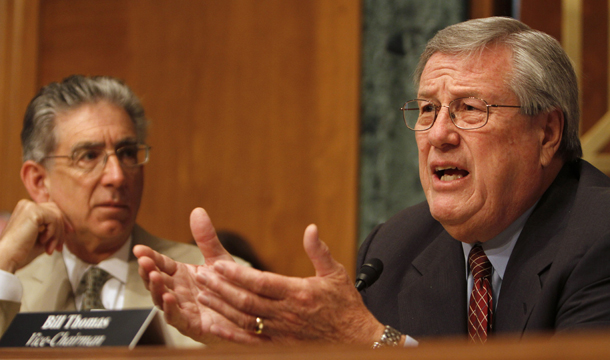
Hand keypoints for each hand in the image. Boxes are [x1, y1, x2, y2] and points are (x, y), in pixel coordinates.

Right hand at [0, 200, 71, 272]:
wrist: (6, 258)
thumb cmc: (20, 252)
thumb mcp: (41, 238)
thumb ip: (51, 230)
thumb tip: (67, 229)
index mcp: (26, 209)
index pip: (51, 210)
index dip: (62, 222)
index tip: (68, 234)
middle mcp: (27, 204)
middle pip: (56, 211)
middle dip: (62, 229)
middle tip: (60, 246)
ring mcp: (30, 206)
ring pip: (57, 216)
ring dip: (57, 235)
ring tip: (50, 248)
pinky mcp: (33, 212)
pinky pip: (54, 220)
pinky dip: (52, 233)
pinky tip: (43, 242)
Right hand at [134, 207, 266, 343]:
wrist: (248, 312)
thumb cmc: (230, 287)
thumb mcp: (218, 258)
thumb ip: (206, 238)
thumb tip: (197, 210)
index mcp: (181, 275)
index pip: (161, 264)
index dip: (150, 257)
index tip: (139, 248)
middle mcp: (179, 292)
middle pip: (157, 281)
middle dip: (147, 271)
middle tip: (143, 261)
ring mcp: (183, 309)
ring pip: (162, 300)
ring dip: (155, 289)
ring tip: (153, 276)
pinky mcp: (192, 325)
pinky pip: (177, 318)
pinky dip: (171, 309)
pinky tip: (169, 298)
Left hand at [196, 224, 384, 344]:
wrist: (356, 340)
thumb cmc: (346, 305)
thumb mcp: (336, 273)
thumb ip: (319, 251)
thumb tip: (310, 228)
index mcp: (299, 292)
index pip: (261, 282)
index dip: (237, 274)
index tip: (219, 265)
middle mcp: (287, 313)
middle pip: (246, 300)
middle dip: (221, 288)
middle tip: (201, 276)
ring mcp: (281, 331)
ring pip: (244, 319)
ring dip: (221, 307)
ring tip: (202, 295)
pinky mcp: (280, 344)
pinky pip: (251, 341)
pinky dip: (231, 334)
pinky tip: (215, 325)